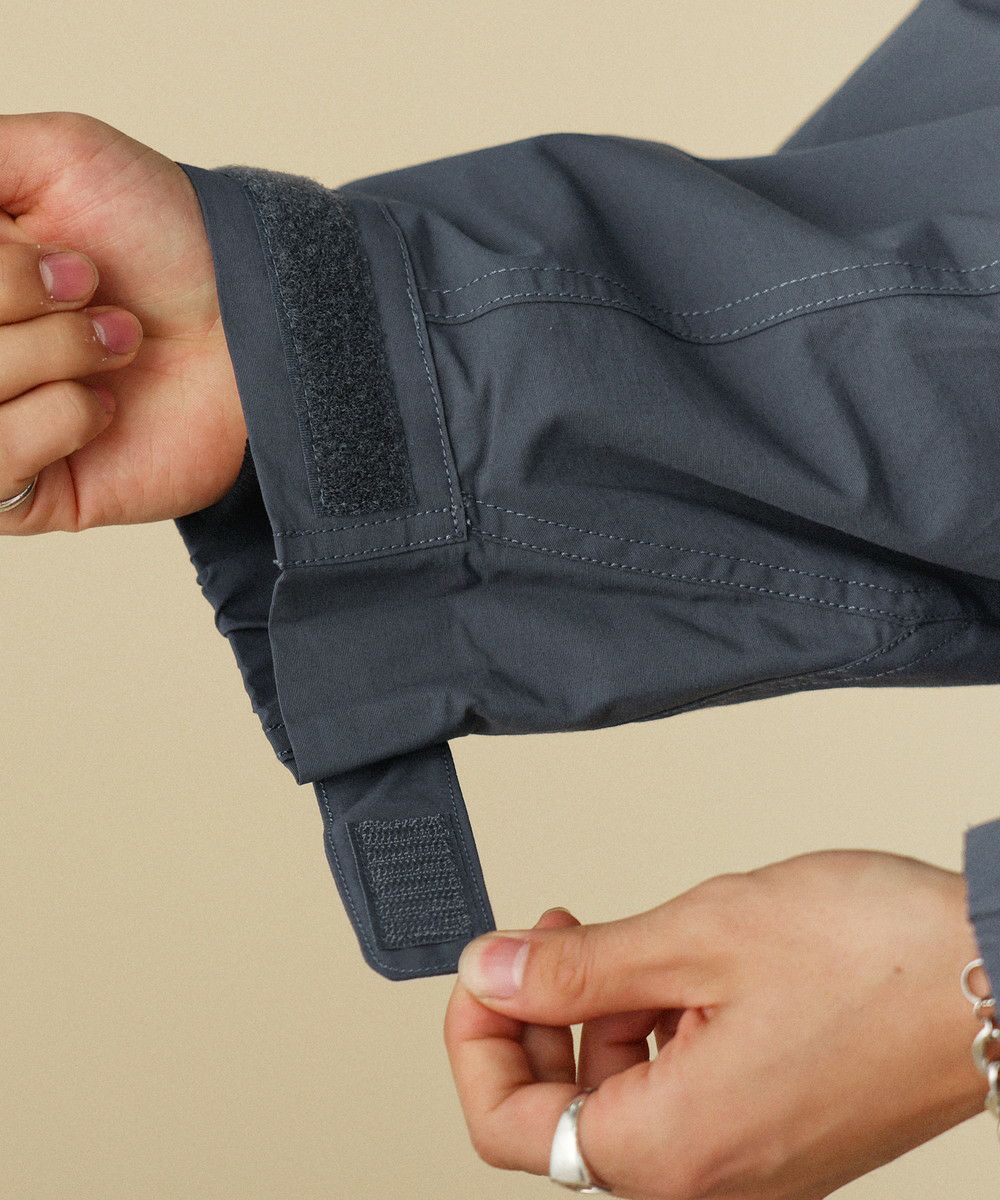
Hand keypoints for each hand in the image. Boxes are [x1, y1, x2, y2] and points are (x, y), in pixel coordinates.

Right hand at [0, 111, 245, 532]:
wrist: (253, 318)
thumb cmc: (159, 234)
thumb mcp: (54, 156)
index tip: (45, 247)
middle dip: (16, 295)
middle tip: (91, 285)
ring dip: (51, 353)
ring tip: (118, 341)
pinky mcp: (22, 495)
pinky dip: (61, 417)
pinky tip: (106, 404)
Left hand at [444, 850, 991, 1199]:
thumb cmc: (875, 957)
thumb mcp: (696, 937)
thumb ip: (577, 966)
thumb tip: (488, 972)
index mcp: (672, 1150)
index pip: (508, 1127)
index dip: (474, 1040)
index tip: (485, 970)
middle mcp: (707, 1181)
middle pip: (561, 1115)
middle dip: (541, 1018)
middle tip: (552, 935)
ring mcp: (747, 1164)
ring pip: (620, 1098)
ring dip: (603, 1015)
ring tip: (635, 940)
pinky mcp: (776, 1134)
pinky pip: (679, 1094)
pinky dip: (658, 1028)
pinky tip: (682, 969)